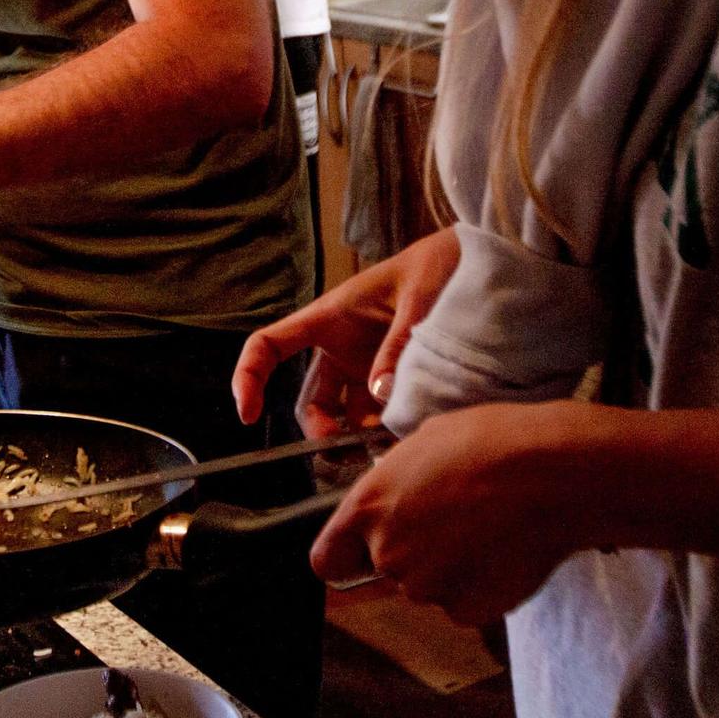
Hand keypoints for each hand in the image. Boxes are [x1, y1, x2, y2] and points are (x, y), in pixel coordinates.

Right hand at [233, 226, 458, 435]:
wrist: (470, 267)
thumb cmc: (435, 266)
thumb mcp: (418, 300)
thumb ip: (399, 344)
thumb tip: (380, 395)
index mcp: (328, 318)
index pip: (268, 346)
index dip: (249, 378)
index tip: (248, 415)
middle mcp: (339, 348)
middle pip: (310, 401)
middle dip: (319, 431)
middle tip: (345, 450)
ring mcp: (363, 368)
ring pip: (343, 418)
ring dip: (355, 441)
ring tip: (384, 450)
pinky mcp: (390, 383)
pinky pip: (377, 418)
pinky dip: (385, 435)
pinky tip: (405, 441)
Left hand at [308, 400, 603, 624]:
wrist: (553, 474)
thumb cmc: (492, 443)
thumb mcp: (425, 442)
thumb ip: (396, 481)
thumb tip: (397, 493)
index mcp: (370, 509)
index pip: (327, 560)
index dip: (345, 556)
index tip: (360, 553)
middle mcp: (389, 554)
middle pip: (387, 569)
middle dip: (413, 551)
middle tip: (454, 519)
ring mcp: (428, 587)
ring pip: (429, 585)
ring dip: (449, 567)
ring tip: (487, 528)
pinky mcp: (468, 610)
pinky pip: (465, 603)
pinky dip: (481, 586)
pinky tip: (504, 551)